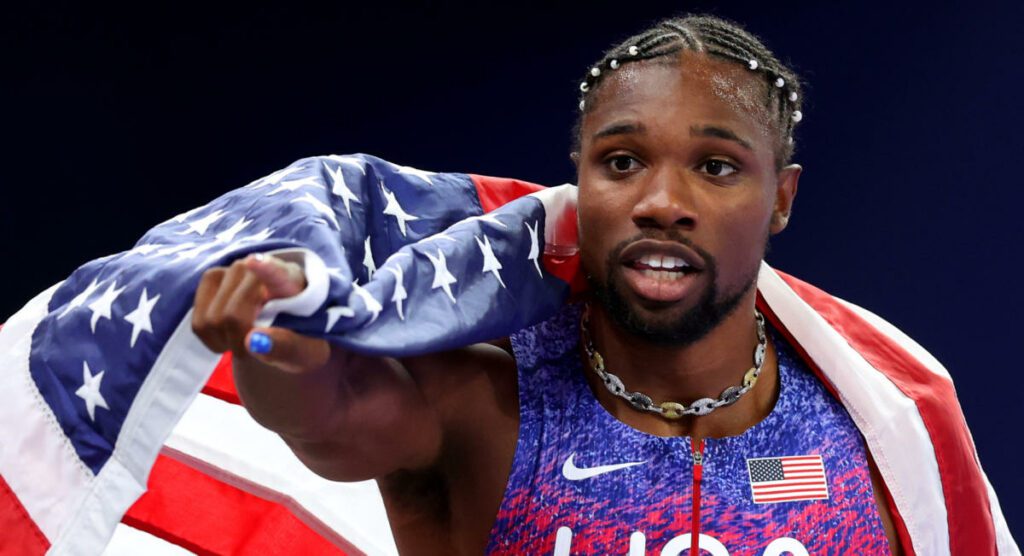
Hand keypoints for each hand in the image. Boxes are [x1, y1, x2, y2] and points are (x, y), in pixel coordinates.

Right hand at [192, 253, 329, 373]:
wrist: (286, 322)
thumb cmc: (299, 334)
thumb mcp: (305, 350)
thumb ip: (286, 347)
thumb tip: (253, 342)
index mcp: (290, 281)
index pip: (277, 274)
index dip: (264, 268)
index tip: (254, 262)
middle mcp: (256, 267)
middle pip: (232, 316)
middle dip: (240, 342)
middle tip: (257, 345)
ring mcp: (230, 270)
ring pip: (211, 321)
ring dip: (226, 342)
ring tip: (245, 337)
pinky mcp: (210, 279)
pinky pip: (198, 323)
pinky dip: (212, 340)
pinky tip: (229, 333)